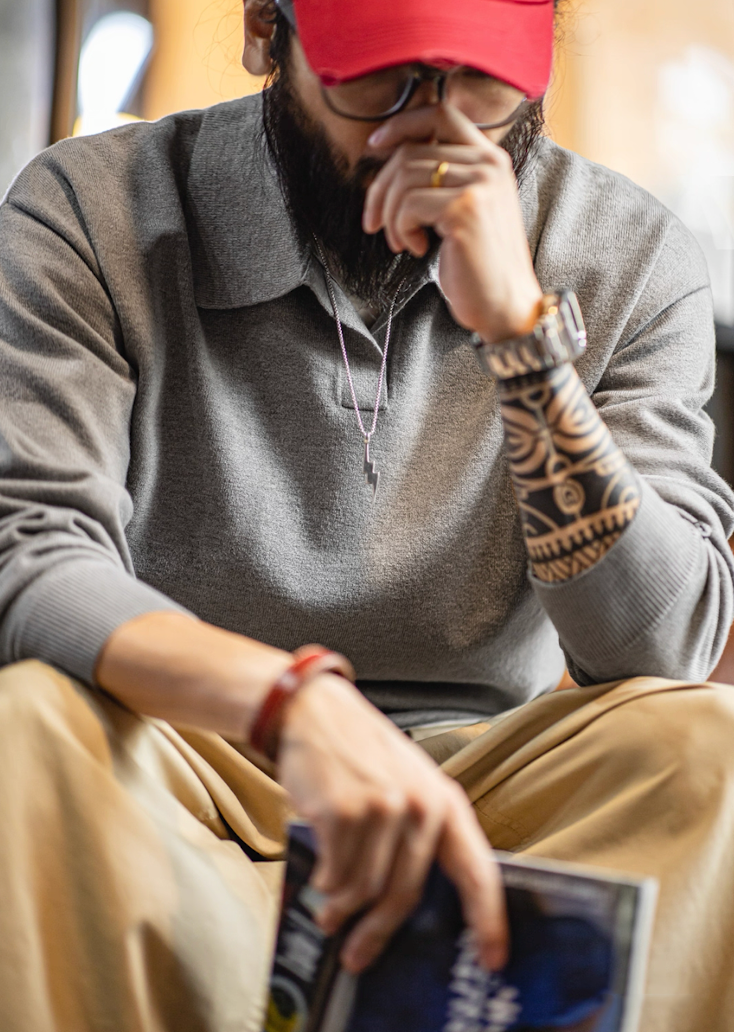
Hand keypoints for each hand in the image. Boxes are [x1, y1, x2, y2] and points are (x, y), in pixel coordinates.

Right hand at [278, 673, 507, 973]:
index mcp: (445, 801)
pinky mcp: (343, 813)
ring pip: (364, 890)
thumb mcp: (407, 782)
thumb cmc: (361, 754)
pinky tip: (319, 879)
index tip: (491, 958)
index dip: (488, 919)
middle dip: (379, 932)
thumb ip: (418, 832)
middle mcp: (419, 806)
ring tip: (329, 917)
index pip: (478, 870)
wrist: (315, 713)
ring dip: (341, 912)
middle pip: (405, 892)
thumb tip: (411, 903)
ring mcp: (381, 809)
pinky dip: (324, 885)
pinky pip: (334, 874)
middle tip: (359, 955)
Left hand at [362, 103, 542, 343]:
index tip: (375, 144)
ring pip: (404, 178)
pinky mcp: (465, 210)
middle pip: (411, 152)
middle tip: (374, 223)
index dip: (402, 124)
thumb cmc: (478, 266)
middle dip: (381, 189)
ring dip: (390, 216)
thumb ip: (443, 179)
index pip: (440, 114)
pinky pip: (408, 206)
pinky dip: (401, 230)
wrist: (505, 304)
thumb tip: (390, 159)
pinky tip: (418, 249)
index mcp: (490, 159)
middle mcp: (488, 164)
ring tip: (402, 241)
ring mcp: (479, 184)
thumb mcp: (464, 210)